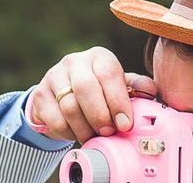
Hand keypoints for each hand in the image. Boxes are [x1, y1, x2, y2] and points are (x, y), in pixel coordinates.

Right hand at [28, 46, 156, 142]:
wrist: (63, 92)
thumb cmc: (99, 88)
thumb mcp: (118, 84)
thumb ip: (136, 86)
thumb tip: (152, 90)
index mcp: (99, 56)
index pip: (108, 73)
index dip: (118, 100)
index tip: (125, 123)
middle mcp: (75, 61)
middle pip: (86, 87)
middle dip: (100, 115)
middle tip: (108, 132)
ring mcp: (54, 76)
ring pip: (69, 105)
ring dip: (84, 127)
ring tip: (94, 136)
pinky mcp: (40, 94)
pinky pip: (54, 118)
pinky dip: (68, 131)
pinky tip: (77, 133)